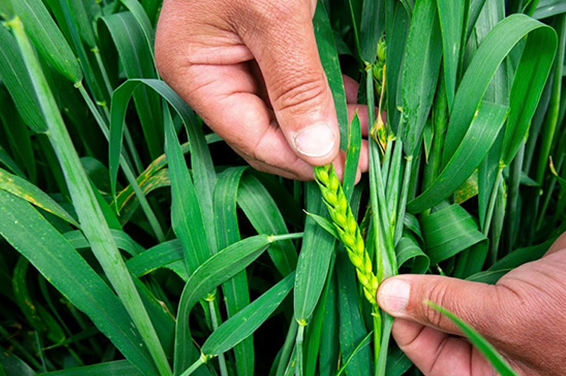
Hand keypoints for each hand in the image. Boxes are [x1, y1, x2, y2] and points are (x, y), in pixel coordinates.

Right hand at [155, 0, 369, 179]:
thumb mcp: (277, 15)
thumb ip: (296, 85)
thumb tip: (318, 153)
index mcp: (194, 72)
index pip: (251, 138)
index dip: (301, 161)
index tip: (354, 171)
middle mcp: (210, 74)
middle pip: (267, 131)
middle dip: (319, 146)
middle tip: (371, 158)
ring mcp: (236, 59)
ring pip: (285, 112)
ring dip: (328, 125)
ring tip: (371, 133)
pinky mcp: (264, 45)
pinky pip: (294, 86)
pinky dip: (325, 97)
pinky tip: (354, 105)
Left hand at [377, 178, 565, 375]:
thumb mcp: (510, 315)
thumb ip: (446, 307)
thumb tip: (387, 297)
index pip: (436, 365)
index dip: (406, 332)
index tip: (381, 293)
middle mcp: (507, 356)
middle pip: (444, 333)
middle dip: (416, 305)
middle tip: (383, 268)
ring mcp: (516, 315)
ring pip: (458, 302)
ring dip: (433, 281)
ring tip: (399, 253)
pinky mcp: (523, 279)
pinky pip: (477, 275)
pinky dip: (455, 262)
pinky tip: (431, 245)